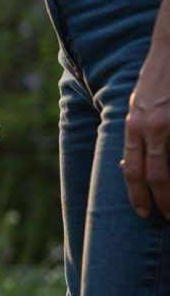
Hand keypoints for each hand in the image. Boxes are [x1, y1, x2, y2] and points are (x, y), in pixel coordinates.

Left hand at [122, 41, 169, 218]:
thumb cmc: (157, 79)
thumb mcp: (137, 106)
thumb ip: (135, 134)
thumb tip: (129, 164)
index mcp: (134, 126)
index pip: (133, 170)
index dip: (137, 195)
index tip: (144, 212)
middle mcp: (151, 127)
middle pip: (155, 174)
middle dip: (161, 200)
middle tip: (167, 216)